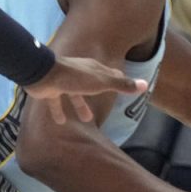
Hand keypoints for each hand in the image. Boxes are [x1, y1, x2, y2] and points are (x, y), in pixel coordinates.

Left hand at [24, 55, 148, 122]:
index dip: (117, 78)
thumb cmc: (76, 78)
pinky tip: (61, 122)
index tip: (123, 84)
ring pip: (75, 95)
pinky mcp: (51, 90)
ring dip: (80, 106)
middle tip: (104, 102)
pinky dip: (59, 111)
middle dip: (98, 92)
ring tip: (86, 119)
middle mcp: (80, 74)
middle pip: (92, 83)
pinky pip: (56, 102)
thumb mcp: (102, 82)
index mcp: (93, 69)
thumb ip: (122, 84)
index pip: (109, 73)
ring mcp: (65, 81)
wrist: (45, 75)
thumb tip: (145, 84)